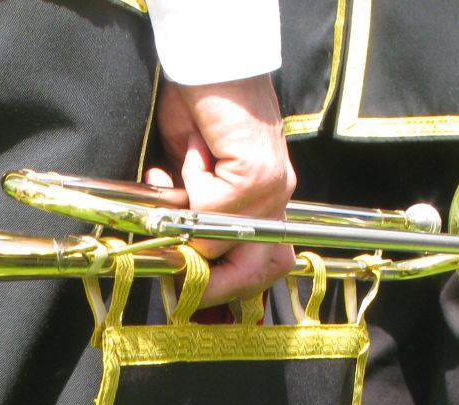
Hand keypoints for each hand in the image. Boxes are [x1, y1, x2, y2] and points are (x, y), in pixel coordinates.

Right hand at [148, 74, 296, 305]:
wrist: (212, 60)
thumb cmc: (202, 103)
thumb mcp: (194, 169)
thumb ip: (194, 208)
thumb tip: (179, 245)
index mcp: (270, 198)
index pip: (264, 263)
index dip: (228, 284)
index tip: (193, 291)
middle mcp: (279, 197)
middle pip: (258, 269)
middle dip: (217, 285)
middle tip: (185, 287)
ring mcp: (272, 188)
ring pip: (221, 239)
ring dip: (192, 216)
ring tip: (186, 172)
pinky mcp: (255, 175)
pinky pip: (209, 205)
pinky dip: (191, 180)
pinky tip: (195, 148)